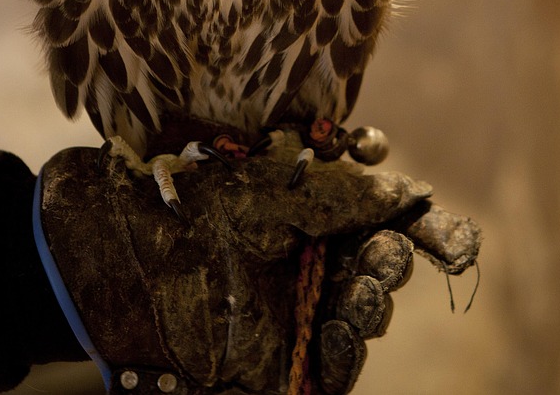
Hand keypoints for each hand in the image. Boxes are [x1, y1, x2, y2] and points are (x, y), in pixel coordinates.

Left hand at [35, 147, 479, 393]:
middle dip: (393, 264)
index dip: (425, 229)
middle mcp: (303, 257)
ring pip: (361, 315)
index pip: (381, 218)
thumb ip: (338, 193)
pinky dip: (343, 354)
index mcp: (304, 208)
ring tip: (361, 293)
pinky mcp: (273, 362)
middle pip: (379, 266)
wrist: (102, 258)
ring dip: (372, 306)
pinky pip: (329, 368)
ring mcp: (289, 309)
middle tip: (384, 257)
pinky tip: (340, 334)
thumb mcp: (265, 190)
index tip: (457, 243)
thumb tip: (406, 191)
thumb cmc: (177, 207)